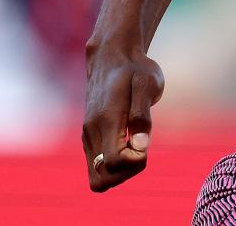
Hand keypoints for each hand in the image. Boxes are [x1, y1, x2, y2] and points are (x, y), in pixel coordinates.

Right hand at [82, 43, 164, 191]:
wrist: (112, 57)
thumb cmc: (135, 69)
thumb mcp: (147, 84)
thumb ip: (142, 114)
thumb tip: (140, 146)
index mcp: (106, 120)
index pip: (114, 162)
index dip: (135, 161)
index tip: (144, 142)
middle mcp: (92, 132)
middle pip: (103, 178)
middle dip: (127, 173)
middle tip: (141, 149)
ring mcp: (88, 136)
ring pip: (97, 177)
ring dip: (120, 172)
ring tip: (135, 146)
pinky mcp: (89, 137)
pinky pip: (96, 167)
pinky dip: (113, 165)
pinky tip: (128, 144)